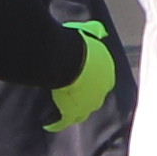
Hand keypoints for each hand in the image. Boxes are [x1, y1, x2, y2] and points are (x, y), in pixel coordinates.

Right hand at [40, 15, 117, 134]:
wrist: (69, 58)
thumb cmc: (77, 43)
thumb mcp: (88, 34)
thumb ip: (94, 32)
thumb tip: (100, 31)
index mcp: (107, 74)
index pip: (103, 81)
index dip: (93, 81)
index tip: (85, 80)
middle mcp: (101, 92)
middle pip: (94, 99)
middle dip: (86, 99)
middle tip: (74, 97)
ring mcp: (89, 105)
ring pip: (82, 113)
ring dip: (74, 112)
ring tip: (63, 111)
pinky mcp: (73, 113)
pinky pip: (63, 121)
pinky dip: (56, 123)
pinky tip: (48, 124)